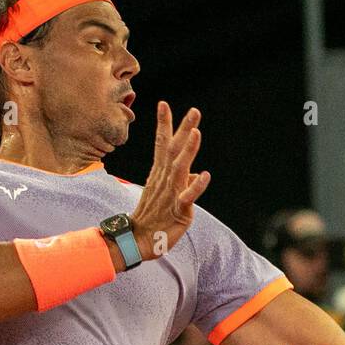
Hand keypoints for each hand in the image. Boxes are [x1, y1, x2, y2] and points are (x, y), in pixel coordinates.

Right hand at [129, 102, 211, 261]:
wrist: (139, 240)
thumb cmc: (154, 217)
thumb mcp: (166, 195)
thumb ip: (181, 181)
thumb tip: (194, 174)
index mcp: (160, 174)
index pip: (161, 144)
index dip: (164, 124)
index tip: (164, 104)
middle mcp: (165, 179)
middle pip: (173, 149)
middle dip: (183, 129)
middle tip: (194, 110)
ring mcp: (171, 193)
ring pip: (180, 168)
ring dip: (188, 150)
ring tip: (196, 133)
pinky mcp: (178, 209)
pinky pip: (187, 196)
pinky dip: (196, 186)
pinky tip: (205, 175)